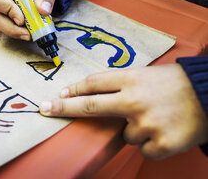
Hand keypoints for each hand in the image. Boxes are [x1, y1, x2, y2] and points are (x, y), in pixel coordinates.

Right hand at [0, 0, 58, 40]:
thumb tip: (44, 10)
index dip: (7, 10)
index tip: (21, 19)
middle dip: (10, 27)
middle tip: (27, 33)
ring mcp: (1, 8)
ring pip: (1, 24)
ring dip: (16, 31)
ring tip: (31, 34)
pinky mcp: (8, 17)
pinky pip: (10, 27)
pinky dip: (20, 32)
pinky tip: (32, 32)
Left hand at [40, 63, 207, 159]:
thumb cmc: (179, 84)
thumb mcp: (147, 75)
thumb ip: (122, 84)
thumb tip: (94, 94)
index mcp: (131, 78)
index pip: (93, 83)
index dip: (73, 89)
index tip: (57, 94)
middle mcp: (134, 100)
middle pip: (89, 105)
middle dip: (63, 107)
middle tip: (45, 108)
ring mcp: (145, 123)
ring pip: (124, 133)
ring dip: (135, 128)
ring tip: (158, 117)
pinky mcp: (159, 143)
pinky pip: (143, 148)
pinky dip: (151, 143)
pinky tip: (166, 130)